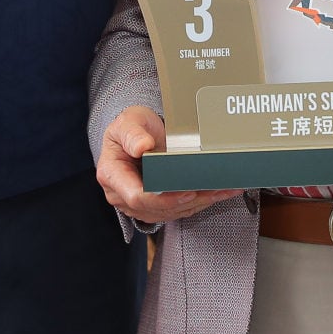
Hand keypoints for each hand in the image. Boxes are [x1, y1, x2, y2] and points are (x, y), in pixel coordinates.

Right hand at [97, 106, 240, 225]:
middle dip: (187, 201)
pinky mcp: (154, 206)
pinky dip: (199, 202)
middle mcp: (122, 194)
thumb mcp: (128, 121)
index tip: (185, 191)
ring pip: (171, 212)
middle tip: (212, 190)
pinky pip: (177, 210)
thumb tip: (141, 147)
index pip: (136, 196)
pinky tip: (217, 193)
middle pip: (156, 208)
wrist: (137, 133)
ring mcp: (138, 204)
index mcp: (111, 174)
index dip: (162, 198)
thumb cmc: (131, 127)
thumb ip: (132, 133)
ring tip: (221, 190)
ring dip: (198, 203)